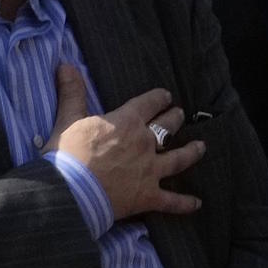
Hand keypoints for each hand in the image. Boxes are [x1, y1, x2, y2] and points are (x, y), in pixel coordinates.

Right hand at [49, 67, 203, 218]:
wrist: (70, 191)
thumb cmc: (66, 154)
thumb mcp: (67, 119)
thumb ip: (72, 92)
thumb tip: (65, 64)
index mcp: (126, 123)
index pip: (148, 104)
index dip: (158, 98)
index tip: (166, 95)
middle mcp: (144, 144)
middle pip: (167, 127)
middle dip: (175, 119)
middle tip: (181, 115)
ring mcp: (150, 171)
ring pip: (178, 159)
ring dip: (191, 153)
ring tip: (202, 147)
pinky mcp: (148, 196)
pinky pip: (172, 200)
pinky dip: (185, 203)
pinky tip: (197, 203)